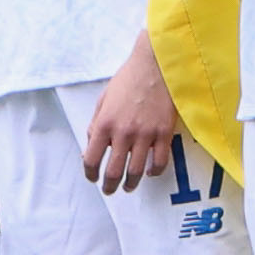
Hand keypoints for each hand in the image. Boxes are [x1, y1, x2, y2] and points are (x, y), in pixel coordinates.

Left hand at [81, 41, 181, 191]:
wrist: (155, 64)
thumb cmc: (128, 79)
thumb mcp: (103, 99)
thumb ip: (96, 124)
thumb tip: (91, 146)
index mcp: (104, 123)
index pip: (92, 159)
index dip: (90, 173)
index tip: (93, 178)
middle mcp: (123, 132)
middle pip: (113, 171)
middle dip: (110, 186)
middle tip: (110, 190)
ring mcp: (145, 134)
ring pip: (136, 171)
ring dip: (131, 183)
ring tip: (129, 187)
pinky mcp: (164, 133)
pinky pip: (159, 161)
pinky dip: (153, 171)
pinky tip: (149, 172)